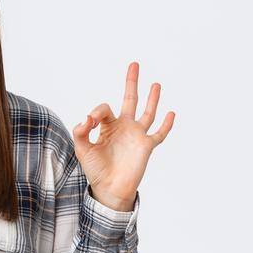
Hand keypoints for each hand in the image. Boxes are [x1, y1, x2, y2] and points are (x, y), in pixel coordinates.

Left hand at [73, 61, 175, 211]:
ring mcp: (137, 135)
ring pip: (148, 112)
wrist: (108, 188)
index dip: (96, 112)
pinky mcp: (146, 146)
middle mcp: (124, 127)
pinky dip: (166, 125)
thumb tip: (86, 118)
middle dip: (131, 82)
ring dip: (152, 98)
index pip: (104, 109)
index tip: (89, 123)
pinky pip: (159, 134)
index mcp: (107, 126)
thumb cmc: (95, 169)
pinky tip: (171, 113)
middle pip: (129, 99)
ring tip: (155, 83)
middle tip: (134, 64)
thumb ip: (81, 132)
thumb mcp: (83, 149)